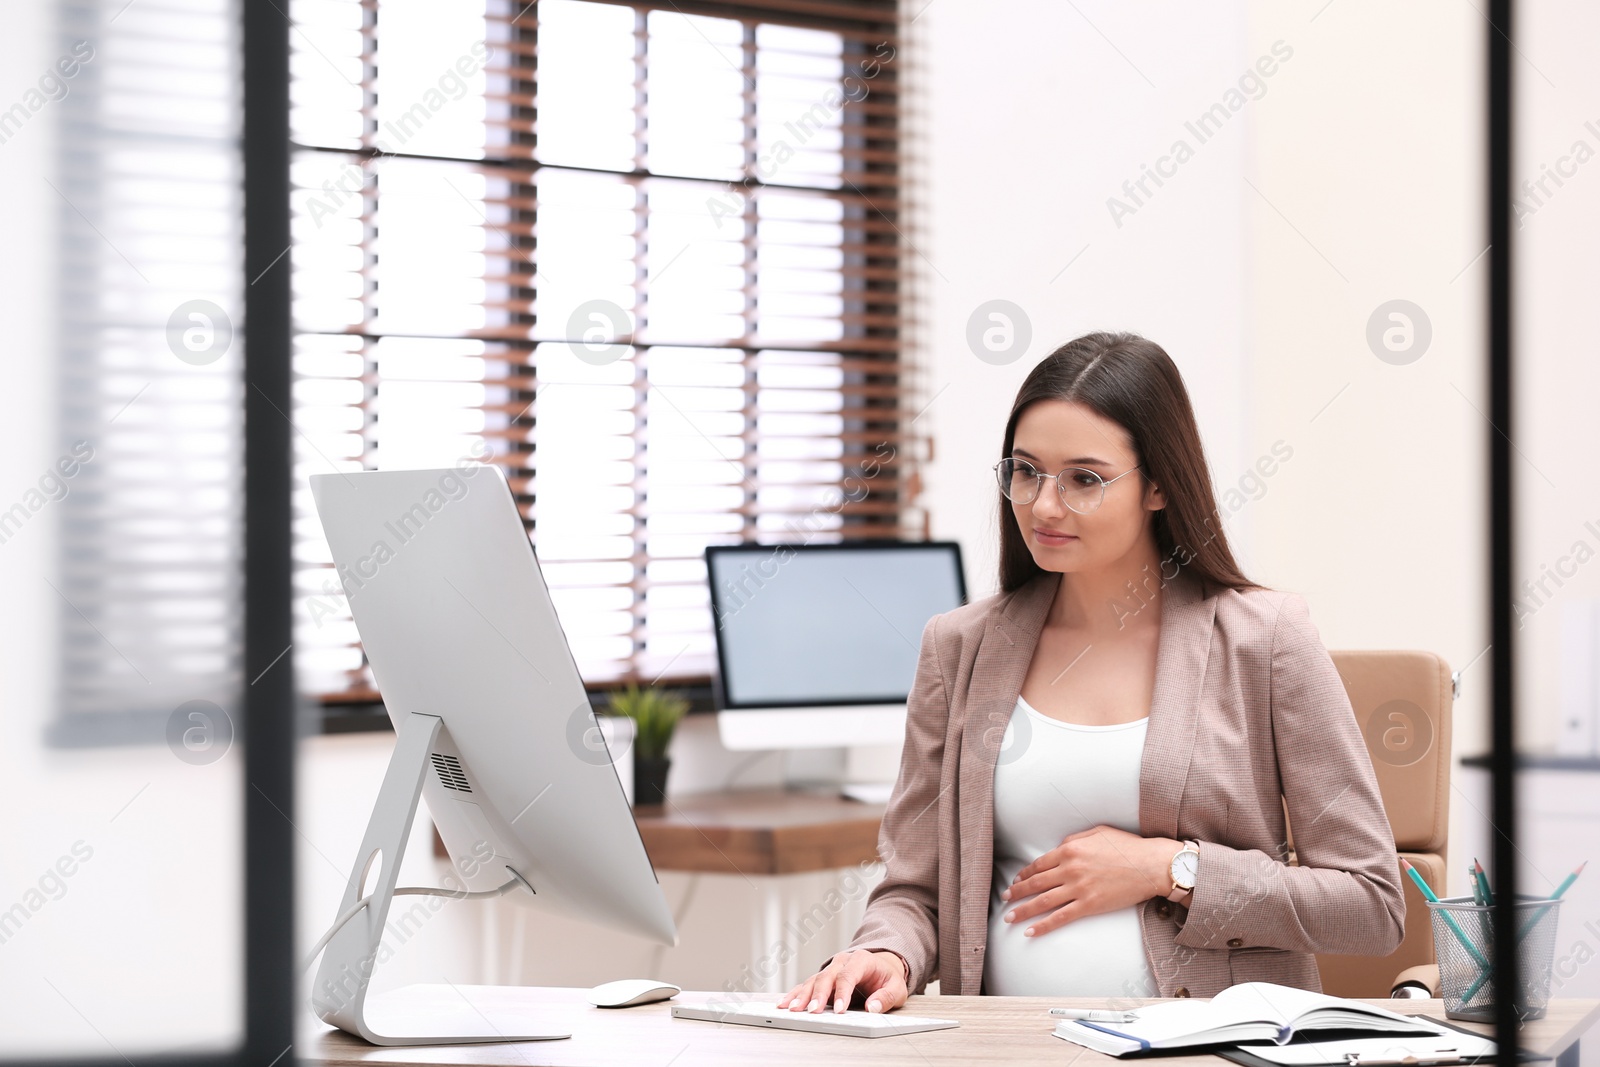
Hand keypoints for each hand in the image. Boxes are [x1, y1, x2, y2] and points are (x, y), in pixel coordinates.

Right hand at [777, 949, 908, 1014]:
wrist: (882, 966)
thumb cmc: (887, 978)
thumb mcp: (897, 987)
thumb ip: (886, 997)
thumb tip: (872, 1007)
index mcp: (861, 960)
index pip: (848, 975)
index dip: (843, 993)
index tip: (839, 1010)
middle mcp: (842, 962)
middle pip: (826, 977)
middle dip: (818, 995)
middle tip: (812, 1011)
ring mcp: (830, 969)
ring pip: (813, 981)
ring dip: (802, 995)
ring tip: (792, 1009)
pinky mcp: (823, 978)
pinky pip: (807, 985)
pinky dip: (796, 994)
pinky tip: (785, 1003)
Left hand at [999, 825, 1177, 936]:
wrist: (1151, 865)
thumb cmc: (1128, 846)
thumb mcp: (1098, 832)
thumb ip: (1075, 839)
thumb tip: (1060, 846)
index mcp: (1070, 849)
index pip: (1039, 864)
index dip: (1024, 874)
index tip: (1016, 880)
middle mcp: (1070, 869)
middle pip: (1035, 883)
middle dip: (1016, 892)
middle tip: (1004, 899)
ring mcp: (1079, 888)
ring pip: (1043, 902)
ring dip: (1023, 911)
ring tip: (1009, 918)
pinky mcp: (1090, 905)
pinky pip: (1060, 917)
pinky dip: (1043, 926)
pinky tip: (1030, 932)